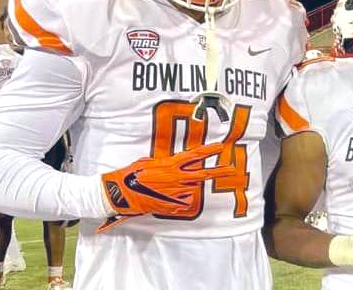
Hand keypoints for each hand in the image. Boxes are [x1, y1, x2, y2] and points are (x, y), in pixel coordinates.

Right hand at [101, 142, 235, 216]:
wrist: (121, 194)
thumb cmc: (131, 175)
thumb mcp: (148, 162)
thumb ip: (164, 163)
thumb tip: (170, 163)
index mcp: (170, 164)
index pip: (195, 155)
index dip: (210, 151)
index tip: (222, 147)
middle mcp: (177, 178)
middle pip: (203, 174)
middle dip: (219, 171)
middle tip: (232, 169)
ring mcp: (176, 192)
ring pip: (191, 187)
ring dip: (185, 186)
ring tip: (167, 187)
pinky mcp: (172, 205)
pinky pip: (182, 200)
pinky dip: (177, 198)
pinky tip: (165, 197)